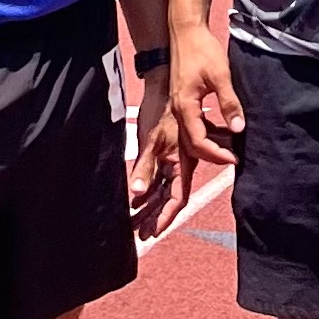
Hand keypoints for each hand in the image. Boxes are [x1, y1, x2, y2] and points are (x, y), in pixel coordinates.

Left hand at [126, 66, 190, 239]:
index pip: (176, 199)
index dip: (165, 218)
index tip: (153, 234)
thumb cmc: (162, 110)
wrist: (167, 83)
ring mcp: (174, 159)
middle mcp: (181, 165)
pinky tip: (135, 200)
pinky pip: (157, 178)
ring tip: (135, 223)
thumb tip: (136, 192)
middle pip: (169, 199)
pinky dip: (147, 190)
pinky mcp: (166, 151)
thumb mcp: (152, 140)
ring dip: (149, 206)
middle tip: (140, 235)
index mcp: (183, 164)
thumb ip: (145, 167)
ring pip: (162, 190)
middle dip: (154, 217)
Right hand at [169, 21, 244, 168]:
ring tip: (230, 147)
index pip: (198, 142)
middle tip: (233, 157)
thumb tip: (239, 129)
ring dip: (209, 145)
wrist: (186, 30)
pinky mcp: (183, 100)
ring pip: (190, 136)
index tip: (234, 158)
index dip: (216, 154)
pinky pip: (192, 125)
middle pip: (191, 144)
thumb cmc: (202, 50)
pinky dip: (206, 132)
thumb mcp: (220, 75)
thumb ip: (229, 103)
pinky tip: (222, 131)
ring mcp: (179, 105)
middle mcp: (178, 110)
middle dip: (212, 155)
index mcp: (185, 106)